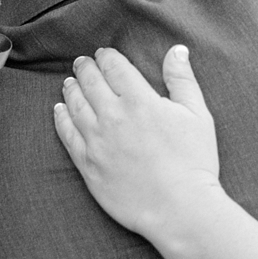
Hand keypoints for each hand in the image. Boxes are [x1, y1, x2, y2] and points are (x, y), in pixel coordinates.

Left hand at [52, 45, 221, 243]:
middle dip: (85, 68)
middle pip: (91, 82)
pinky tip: (60, 110)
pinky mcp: (87, 164)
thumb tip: (176, 50)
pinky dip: (61, 118)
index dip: (106, 57)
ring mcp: (96, 141)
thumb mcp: (197, 115)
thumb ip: (182, 80)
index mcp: (139, 100)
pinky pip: (67, 135)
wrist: (179, 208)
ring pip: (75, 105)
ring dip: (71, 89)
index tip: (103, 54)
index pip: (115, 67)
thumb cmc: (194, 161)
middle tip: (82, 63)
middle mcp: (112, 116)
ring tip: (70, 82)